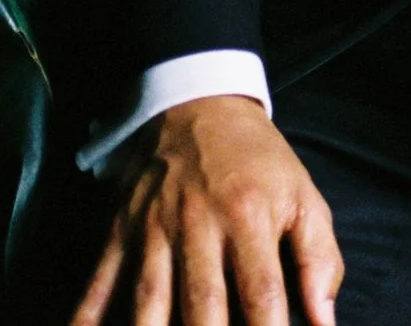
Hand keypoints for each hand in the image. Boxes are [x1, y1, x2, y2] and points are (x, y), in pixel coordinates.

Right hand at [73, 95, 342, 325]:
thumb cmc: (260, 162)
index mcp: (250, 218)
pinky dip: (84, 317)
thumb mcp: (303, 197)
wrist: (198, 106)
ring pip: (147, 302)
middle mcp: (198, 228)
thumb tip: (325, 321)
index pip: (260, 290)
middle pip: (201, 305)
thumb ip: (319, 259)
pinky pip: (97, 284)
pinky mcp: (118, 234)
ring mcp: (152, 232)